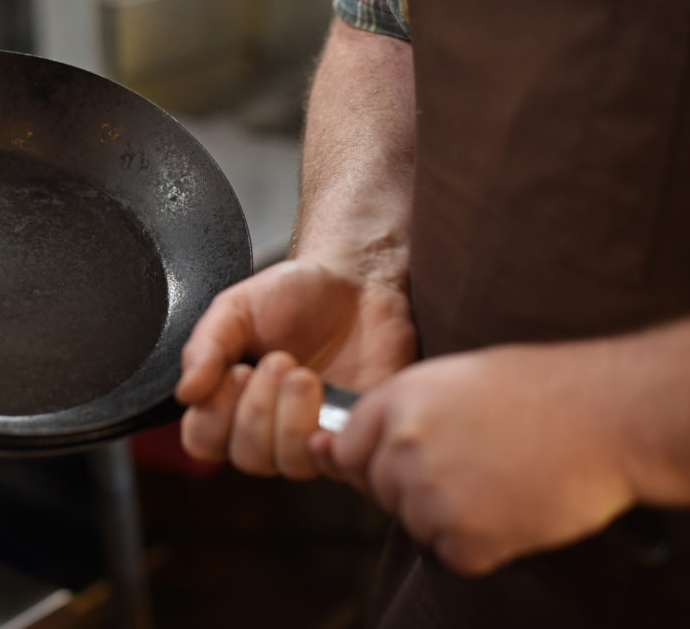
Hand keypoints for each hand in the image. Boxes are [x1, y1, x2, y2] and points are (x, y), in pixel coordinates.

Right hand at [175, 258, 415, 478]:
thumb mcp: (236, 307)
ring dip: (291, 419)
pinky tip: (329, 398)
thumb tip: (185, 394)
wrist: (355, 283)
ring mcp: (309, 434)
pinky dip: (326, 436)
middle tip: (279, 361)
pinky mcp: (350, 435)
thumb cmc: (293, 296)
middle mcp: (267, 426)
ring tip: (304, 376)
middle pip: (246, 458)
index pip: (202, 441)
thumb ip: (205, 347)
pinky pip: (332, 460)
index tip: (236, 371)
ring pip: (287, 463)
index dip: (213, 416)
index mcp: (229, 399)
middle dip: (259, 408)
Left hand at [320, 343, 636, 574]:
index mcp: (396, 402)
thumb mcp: (450, 378)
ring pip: (416, 525)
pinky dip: (483, 545)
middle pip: (381, 491)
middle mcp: (402, 447)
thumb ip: (392, 412)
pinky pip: (453, 556)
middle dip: (415, 487)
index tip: (406, 461)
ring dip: (450, 516)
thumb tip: (329, 445)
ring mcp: (432, 494)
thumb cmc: (536, 388)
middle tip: (474, 465)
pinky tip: (513, 507)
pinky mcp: (467, 538)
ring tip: (500, 480)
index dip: (373, 461)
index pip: (345, 451)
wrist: (605, 414)